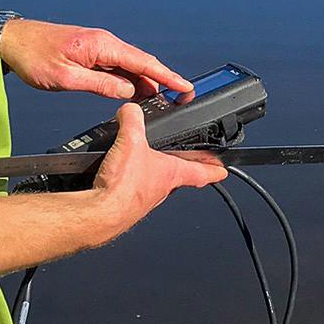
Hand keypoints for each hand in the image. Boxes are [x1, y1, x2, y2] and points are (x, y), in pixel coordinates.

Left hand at [0, 20, 193, 100]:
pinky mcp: (90, 50)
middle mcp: (104, 42)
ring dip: (144, 80)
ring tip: (159, 98)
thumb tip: (128, 92)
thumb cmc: (33, 56)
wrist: (12, 40)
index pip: (143, 62)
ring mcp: (98, 45)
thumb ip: (100, 85)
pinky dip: (129, 77)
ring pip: (129, 64)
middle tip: (179, 95)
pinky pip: (117, 64)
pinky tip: (132, 89)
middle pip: (141, 62)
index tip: (184, 86)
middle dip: (162, 78)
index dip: (166, 76)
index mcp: (101, 45)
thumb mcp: (65, 78)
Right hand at [79, 105, 228, 244]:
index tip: (223, 170)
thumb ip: (133, 119)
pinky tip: (117, 172)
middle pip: (178, 176)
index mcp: (172, 173)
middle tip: (186, 161)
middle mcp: (161, 188)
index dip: (214, 168)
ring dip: (152, 173)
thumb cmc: (123, 187)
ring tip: (145, 161)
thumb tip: (130, 110)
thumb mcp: (131, 140)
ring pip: (155, 183)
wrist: (100, 213)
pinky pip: (132, 187)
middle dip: (181, 167)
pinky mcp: (126, 203)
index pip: (201, 171)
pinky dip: (129, 179)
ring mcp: (144, 198)